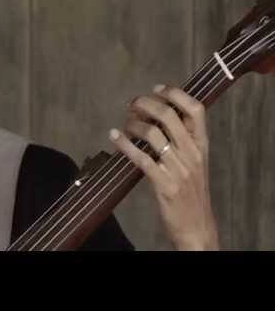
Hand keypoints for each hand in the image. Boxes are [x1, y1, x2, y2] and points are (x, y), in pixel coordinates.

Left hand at [108, 84, 219, 250]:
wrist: (196, 225)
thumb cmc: (191, 190)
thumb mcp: (195, 161)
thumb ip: (183, 138)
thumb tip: (159, 113)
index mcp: (201, 144)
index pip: (196, 109)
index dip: (175, 94)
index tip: (157, 89)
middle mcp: (191, 153)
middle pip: (168, 115)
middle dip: (145, 104)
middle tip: (132, 104)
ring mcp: (178, 168)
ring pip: (152, 133)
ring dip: (132, 123)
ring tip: (124, 124)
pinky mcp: (163, 183)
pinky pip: (140, 157)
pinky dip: (124, 144)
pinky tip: (114, 137)